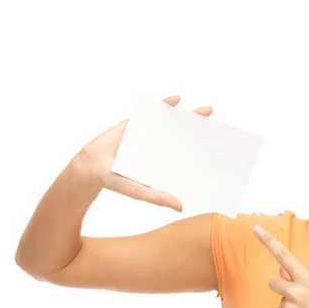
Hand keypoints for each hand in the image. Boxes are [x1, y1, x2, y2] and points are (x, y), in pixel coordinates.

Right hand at [72, 95, 212, 211]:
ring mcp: (150, 134)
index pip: (188, 158)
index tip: (219, 153)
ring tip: (206, 111)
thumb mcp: (138, 191)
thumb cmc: (115, 181)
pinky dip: (165, 105)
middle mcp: (160, 147)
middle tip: (218, 128)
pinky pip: (153, 111)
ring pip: (173, 123)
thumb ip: (157, 197)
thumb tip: (181, 207)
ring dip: (189, 116)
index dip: (203, 155)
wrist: (89, 165)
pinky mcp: (137, 123)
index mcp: (164, 163)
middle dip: (201, 132)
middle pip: (186, 137)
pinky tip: (176, 99)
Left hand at [253, 225, 308, 307]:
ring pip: (279, 301)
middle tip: (297, 295)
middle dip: (280, 286)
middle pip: (273, 282)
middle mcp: (296, 292)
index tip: (256, 228)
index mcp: (307, 279)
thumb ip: (299, 277)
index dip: (268, 241)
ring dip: (289, 304)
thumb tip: (282, 270)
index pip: (284, 255)